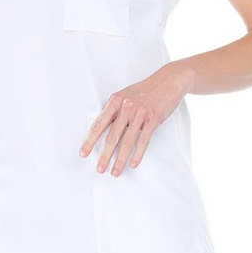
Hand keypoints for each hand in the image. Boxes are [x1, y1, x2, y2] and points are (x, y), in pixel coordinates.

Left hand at [78, 61, 194, 176]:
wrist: (168, 80)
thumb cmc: (145, 89)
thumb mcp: (126, 95)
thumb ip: (115, 110)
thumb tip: (104, 128)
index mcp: (115, 101)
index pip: (99, 124)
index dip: (90, 140)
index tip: (83, 153)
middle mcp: (126, 107)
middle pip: (112, 136)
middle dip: (104, 155)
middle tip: (99, 169)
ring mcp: (140, 113)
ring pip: (127, 142)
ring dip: (120, 159)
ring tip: (115, 172)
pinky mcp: (153, 119)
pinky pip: (144, 140)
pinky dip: (138, 154)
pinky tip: (133, 164)